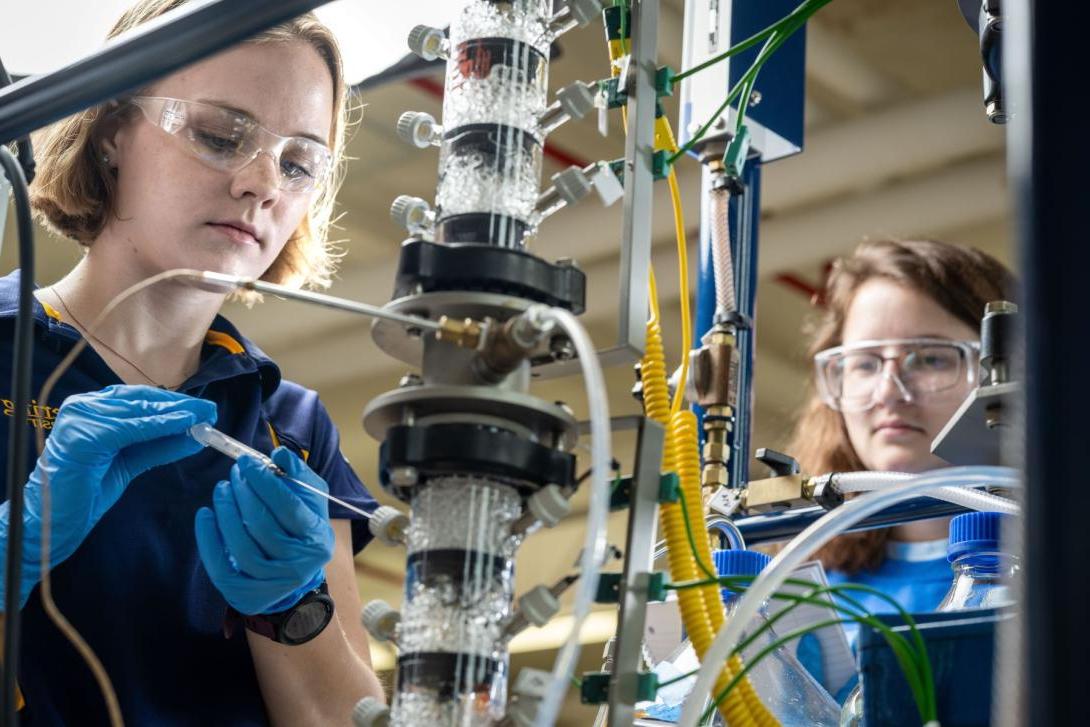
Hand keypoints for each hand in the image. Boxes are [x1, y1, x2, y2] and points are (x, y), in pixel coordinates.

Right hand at [1, 385, 216, 609]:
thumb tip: (194, 433)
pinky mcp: (82, 437)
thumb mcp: (129, 462)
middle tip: (211, 411)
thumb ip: (158, 445)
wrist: (51, 523)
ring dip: (175, 414)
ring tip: (204, 417)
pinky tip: (183, 426)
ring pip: (138, 412)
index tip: (204, 408)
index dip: (174, 403)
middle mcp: (82, 406)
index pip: (139, 399)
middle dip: (180, 407)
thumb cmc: (86, 491)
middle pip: (141, 401)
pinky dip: (159, 426)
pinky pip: (130, 429)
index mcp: (91, 409)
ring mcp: (79, 419)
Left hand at [195, 447, 334, 615]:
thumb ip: (298, 474)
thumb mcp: (310, 499)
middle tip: (234, 473)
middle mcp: (298, 565)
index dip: (264, 481)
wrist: (296, 573)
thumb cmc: (301, 526)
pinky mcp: (246, 595)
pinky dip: (207, 538)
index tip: (246, 461)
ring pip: (240, 545)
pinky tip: (205, 514)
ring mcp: (272, 584)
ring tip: (222, 490)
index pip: (288, 506)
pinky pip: (220, 567)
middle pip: (261, 524)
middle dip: (243, 493)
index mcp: (317, 538)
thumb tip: (278, 453)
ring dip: (226, 511)